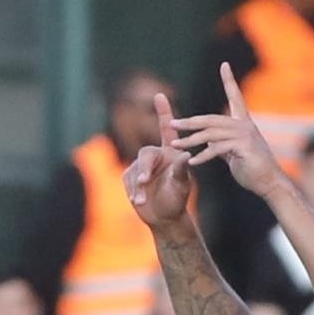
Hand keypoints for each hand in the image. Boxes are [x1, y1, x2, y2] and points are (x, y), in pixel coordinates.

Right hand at [124, 98, 196, 229]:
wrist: (165, 219)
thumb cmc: (177, 200)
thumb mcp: (181, 186)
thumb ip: (181, 170)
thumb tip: (185, 154)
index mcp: (170, 153)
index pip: (165, 129)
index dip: (163, 112)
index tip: (160, 95)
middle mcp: (156, 156)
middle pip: (145, 155)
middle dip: (144, 169)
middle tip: (144, 181)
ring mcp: (142, 167)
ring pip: (135, 171)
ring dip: (137, 186)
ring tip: (141, 201)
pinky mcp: (131, 177)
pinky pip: (128, 181)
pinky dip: (132, 191)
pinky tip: (138, 202)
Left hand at [168, 67, 285, 199]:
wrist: (270, 183)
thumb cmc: (253, 170)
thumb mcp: (234, 154)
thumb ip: (221, 146)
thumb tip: (208, 143)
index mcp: (243, 123)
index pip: (235, 97)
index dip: (230, 81)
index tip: (224, 65)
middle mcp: (243, 125)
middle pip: (211, 119)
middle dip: (189, 122)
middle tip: (171, 124)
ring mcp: (244, 135)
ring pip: (210, 134)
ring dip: (190, 140)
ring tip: (174, 145)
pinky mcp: (242, 148)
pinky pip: (217, 149)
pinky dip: (203, 156)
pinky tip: (192, 162)